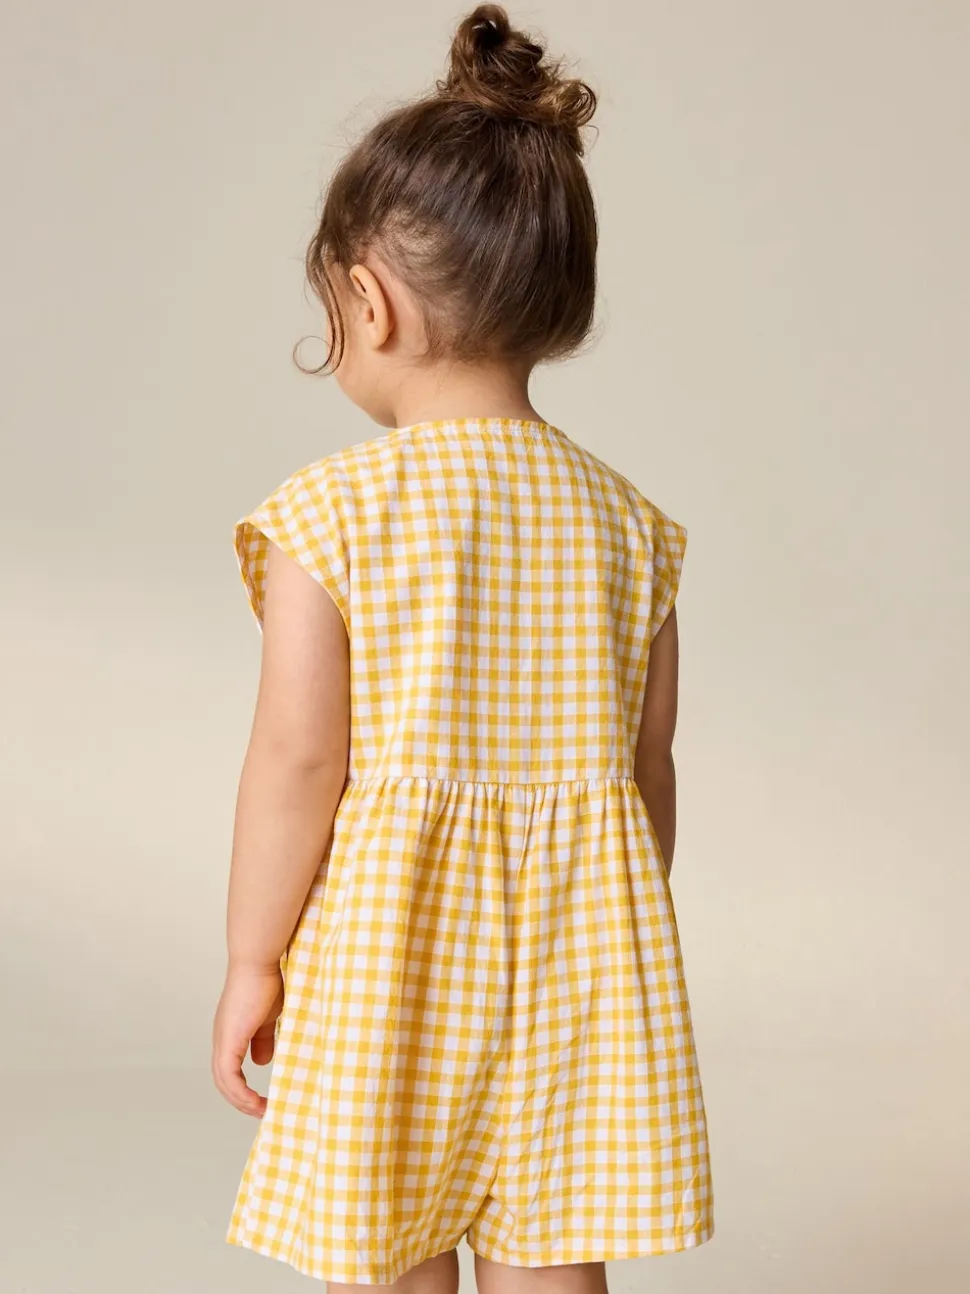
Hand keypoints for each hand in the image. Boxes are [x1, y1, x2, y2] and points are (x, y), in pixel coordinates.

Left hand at [211, 963, 283, 1116]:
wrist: (259, 962)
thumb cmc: (267, 981)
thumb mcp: (269, 1016)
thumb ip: (265, 1038)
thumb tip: (262, 1060)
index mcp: (231, 1032)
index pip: (229, 1069)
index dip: (242, 1087)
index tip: (261, 1099)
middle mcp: (222, 1038)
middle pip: (223, 1080)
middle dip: (241, 1100)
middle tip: (262, 1112)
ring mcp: (223, 1039)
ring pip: (224, 1082)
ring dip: (241, 1101)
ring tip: (262, 1111)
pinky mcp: (229, 1040)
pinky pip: (229, 1076)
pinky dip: (240, 1093)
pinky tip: (255, 1101)